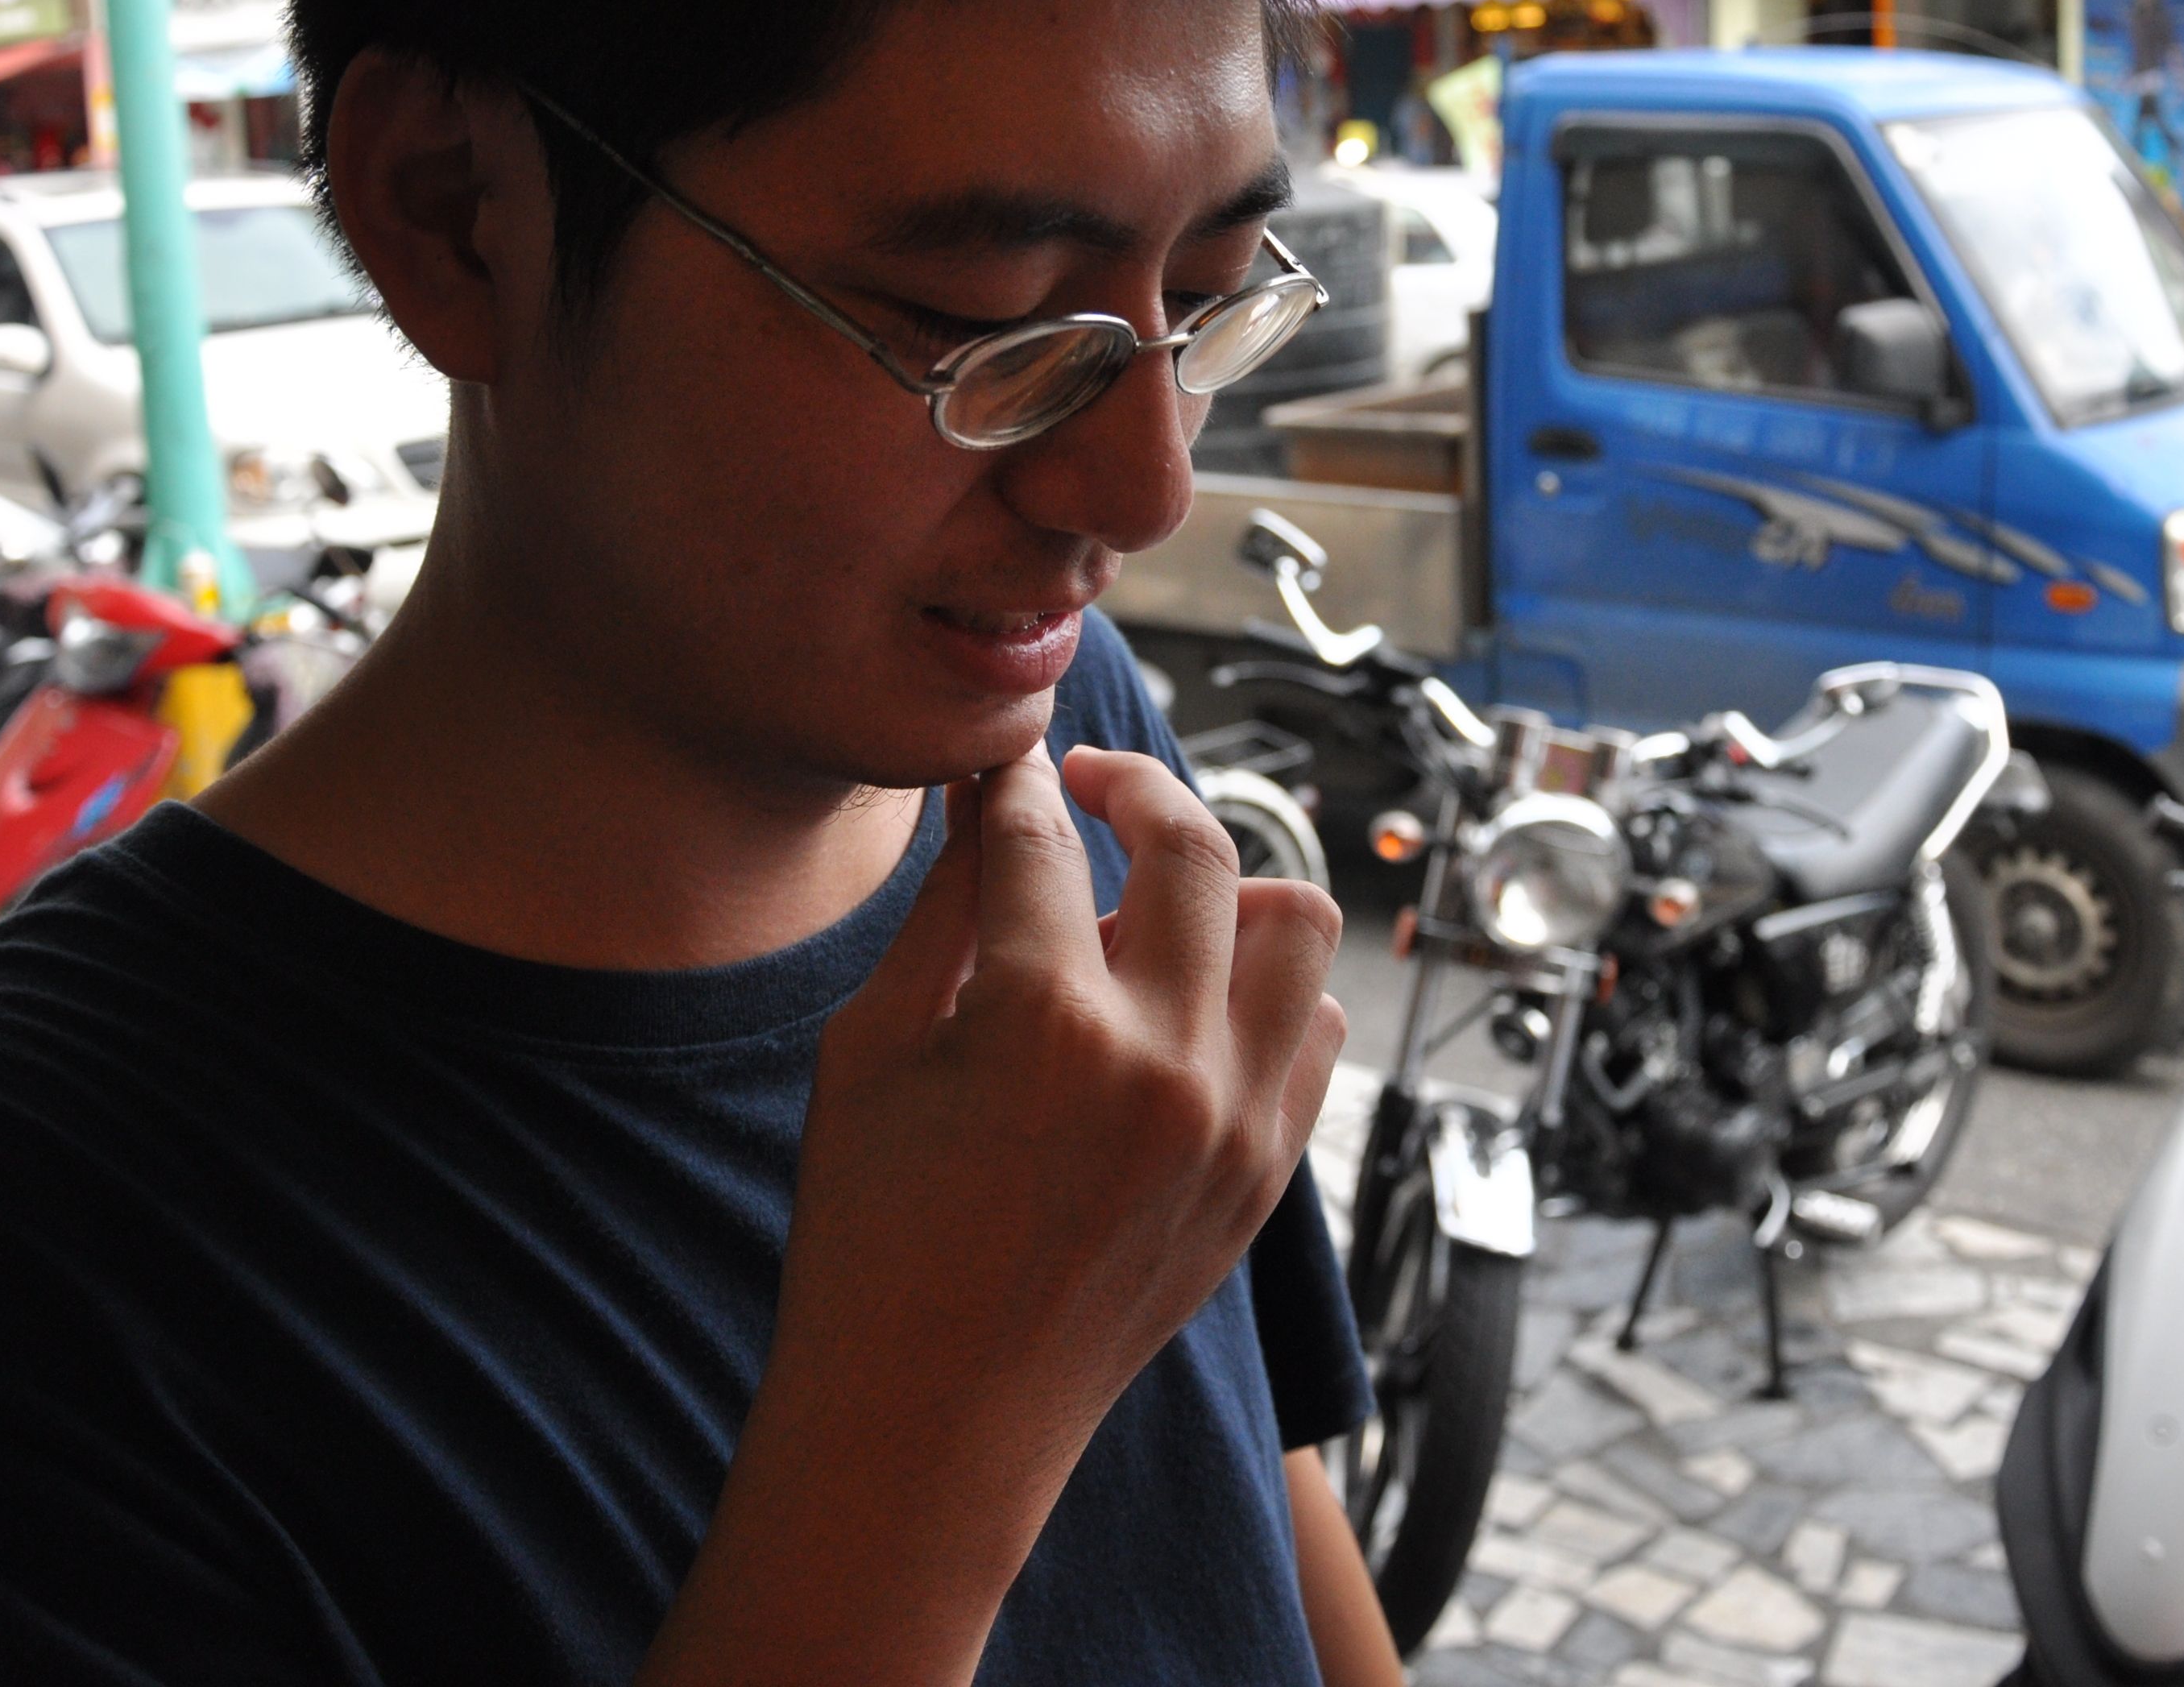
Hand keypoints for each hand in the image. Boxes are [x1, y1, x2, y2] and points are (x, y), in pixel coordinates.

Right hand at [636, 743, 1345, 1683]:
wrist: (935, 1421)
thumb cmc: (868, 1235)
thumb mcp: (869, 1051)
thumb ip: (943, 908)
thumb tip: (988, 794)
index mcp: (1043, 1021)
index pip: (1043, 835)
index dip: (1013, 780)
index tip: (1004, 762)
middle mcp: (1164, 1060)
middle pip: (1197, 843)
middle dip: (1134, 785)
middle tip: (1088, 788)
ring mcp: (1234, 1122)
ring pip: (1296, 922)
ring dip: (1226, 887)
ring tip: (1152, 908)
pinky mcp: (1267, 1174)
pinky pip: (1315, 1029)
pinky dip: (1264, 992)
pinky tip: (1189, 1004)